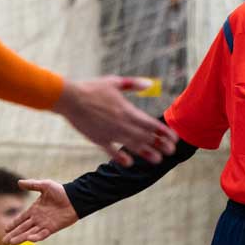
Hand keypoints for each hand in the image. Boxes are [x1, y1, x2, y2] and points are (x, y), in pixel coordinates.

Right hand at [4, 179, 78, 243]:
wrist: (74, 198)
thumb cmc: (61, 191)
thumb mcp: (45, 185)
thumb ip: (32, 185)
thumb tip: (18, 182)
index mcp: (34, 209)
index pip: (21, 219)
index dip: (13, 224)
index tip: (5, 229)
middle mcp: (38, 218)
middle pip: (23, 228)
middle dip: (13, 235)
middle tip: (4, 242)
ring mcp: (44, 224)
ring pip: (30, 233)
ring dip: (21, 238)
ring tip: (11, 243)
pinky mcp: (52, 228)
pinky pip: (42, 234)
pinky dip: (36, 237)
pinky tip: (28, 239)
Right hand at [54, 77, 177, 166]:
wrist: (70, 99)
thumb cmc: (92, 88)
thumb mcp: (114, 82)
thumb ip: (133, 84)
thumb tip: (150, 83)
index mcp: (128, 111)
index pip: (151, 124)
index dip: (164, 132)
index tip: (174, 138)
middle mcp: (122, 124)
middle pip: (145, 137)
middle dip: (160, 144)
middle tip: (171, 152)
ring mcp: (111, 133)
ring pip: (132, 146)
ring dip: (146, 153)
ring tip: (157, 160)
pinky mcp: (99, 140)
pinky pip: (112, 152)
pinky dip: (120, 157)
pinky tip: (128, 163)